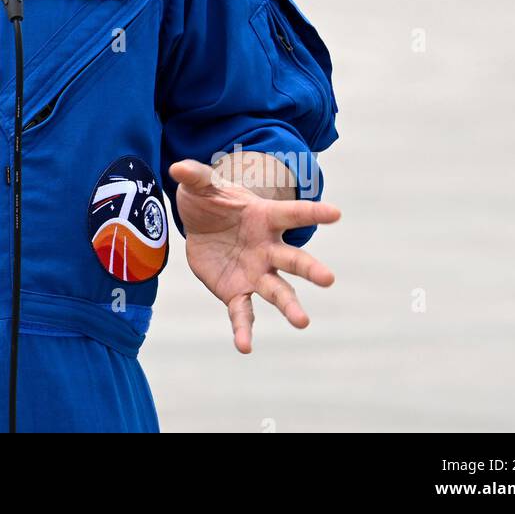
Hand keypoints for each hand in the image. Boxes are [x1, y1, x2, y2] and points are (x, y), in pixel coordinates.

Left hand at [168, 158, 339, 353]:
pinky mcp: (237, 291)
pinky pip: (242, 312)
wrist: (201, 227)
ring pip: (278, 290)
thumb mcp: (202, 186)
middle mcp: (268, 248)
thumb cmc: (211, 202)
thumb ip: (195, 177)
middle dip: (310, 269)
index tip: (336, 213)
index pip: (292, 213)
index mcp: (265, 216)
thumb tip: (178, 166)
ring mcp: (256, 272)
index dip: (313, 212)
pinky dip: (243, 329)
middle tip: (328, 278)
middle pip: (294, 259)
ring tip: (302, 322)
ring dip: (289, 305)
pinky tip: (244, 346)